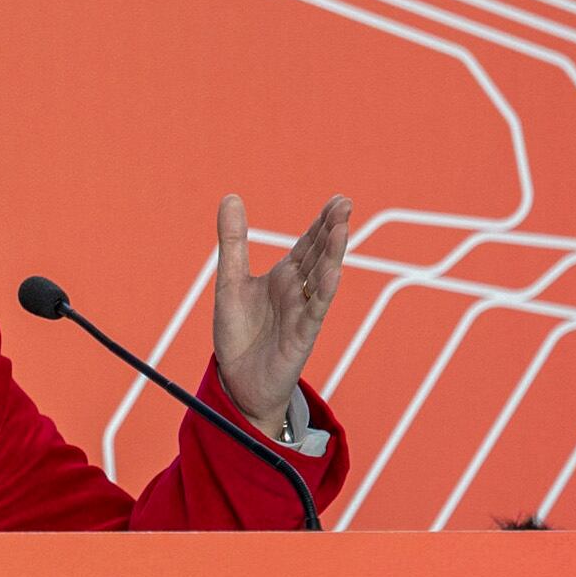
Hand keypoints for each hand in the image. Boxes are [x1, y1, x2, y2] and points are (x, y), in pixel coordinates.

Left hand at [211, 192, 349, 427]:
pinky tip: (334, 274)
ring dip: (332, 255)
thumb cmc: (238, 332)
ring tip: (342, 229)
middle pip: (320, 255)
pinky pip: (315, 312)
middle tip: (345, 204)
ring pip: (322, 279)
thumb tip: (231, 196)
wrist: (237, 380)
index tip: (339, 199)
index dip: (322, 222)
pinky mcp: (301, 336)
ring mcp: (303, 312)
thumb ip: (233, 241)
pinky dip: (324, 293)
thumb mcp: (229, 280)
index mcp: (284, 276)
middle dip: (332, 230)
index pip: (308, 244)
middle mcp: (298, 291)